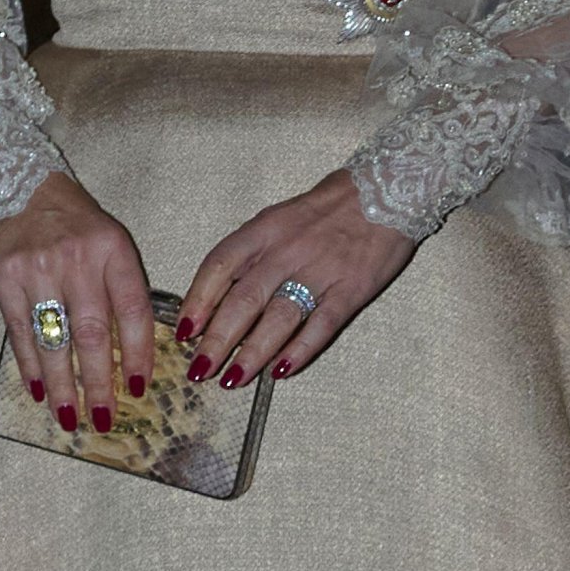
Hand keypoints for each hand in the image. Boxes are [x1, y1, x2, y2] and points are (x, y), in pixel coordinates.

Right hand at [0, 170, 152, 434]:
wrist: (19, 184)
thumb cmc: (74, 221)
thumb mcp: (108, 240)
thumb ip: (120, 286)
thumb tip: (132, 352)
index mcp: (113, 248)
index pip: (134, 308)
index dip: (140, 353)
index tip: (139, 388)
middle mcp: (77, 258)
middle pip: (94, 334)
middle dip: (100, 383)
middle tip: (104, 419)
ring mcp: (38, 269)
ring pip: (55, 341)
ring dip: (63, 386)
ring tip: (69, 417)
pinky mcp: (4, 279)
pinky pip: (21, 333)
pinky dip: (30, 366)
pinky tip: (39, 391)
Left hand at [176, 169, 413, 387]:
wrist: (386, 190)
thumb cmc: (326, 208)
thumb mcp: (281, 218)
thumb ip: (254, 251)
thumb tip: (220, 293)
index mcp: (265, 229)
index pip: (221, 264)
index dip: (198, 299)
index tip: (184, 330)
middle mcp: (287, 250)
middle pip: (244, 298)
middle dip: (217, 338)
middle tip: (199, 369)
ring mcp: (319, 270)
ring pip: (278, 317)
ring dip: (252, 353)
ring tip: (232, 380)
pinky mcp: (350, 289)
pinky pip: (321, 325)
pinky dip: (300, 350)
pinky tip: (281, 371)